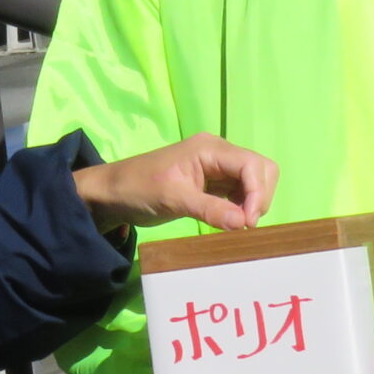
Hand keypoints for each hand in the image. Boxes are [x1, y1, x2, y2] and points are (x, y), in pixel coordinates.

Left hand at [70, 135, 276, 235]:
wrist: (113, 193)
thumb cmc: (138, 189)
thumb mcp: (173, 199)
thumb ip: (210, 209)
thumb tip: (244, 223)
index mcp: (210, 148)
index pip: (252, 165)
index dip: (258, 193)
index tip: (248, 223)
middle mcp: (218, 153)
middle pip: (260, 169)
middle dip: (259, 196)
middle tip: (245, 224)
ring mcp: (216, 167)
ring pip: (253, 181)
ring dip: (252, 203)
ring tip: (237, 225)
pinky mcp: (212, 182)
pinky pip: (240, 191)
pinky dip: (242, 206)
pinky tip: (231, 221)